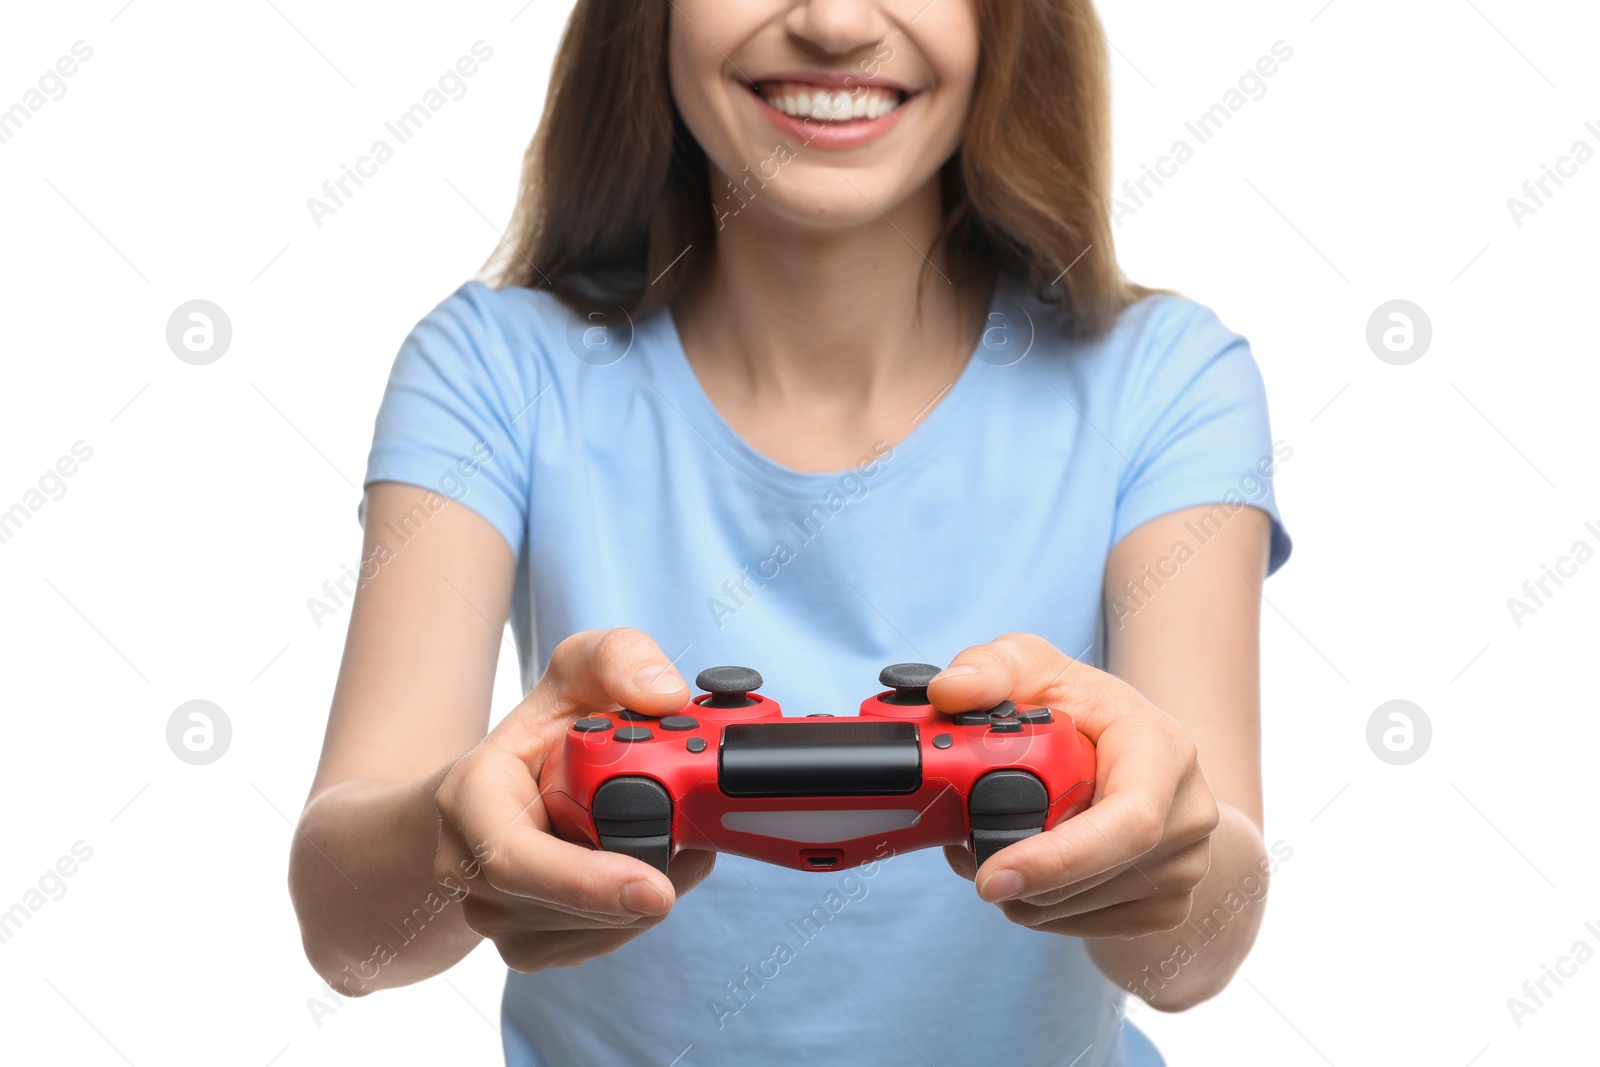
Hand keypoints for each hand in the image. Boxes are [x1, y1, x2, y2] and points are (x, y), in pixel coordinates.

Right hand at [432, 628, 715, 970]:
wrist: (498, 795)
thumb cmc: (540, 735)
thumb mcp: (575, 670)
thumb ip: (618, 658)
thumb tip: (663, 695)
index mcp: (468, 800)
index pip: (516, 860)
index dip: (588, 881)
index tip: (658, 886)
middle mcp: (471, 871)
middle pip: (571, 904)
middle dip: (646, 880)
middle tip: (698, 844)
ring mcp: (498, 917)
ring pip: (599, 929)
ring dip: (653, 892)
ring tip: (672, 839)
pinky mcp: (531, 946)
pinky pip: (604, 942)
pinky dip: (641, 911)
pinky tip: (647, 867)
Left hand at [930, 633, 1218, 938]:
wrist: (1139, 758)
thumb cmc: (1083, 710)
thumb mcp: (1033, 666)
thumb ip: (988, 669)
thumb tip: (948, 691)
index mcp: (1164, 750)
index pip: (1129, 822)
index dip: (1058, 858)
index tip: (990, 873)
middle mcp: (1188, 813)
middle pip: (1091, 877)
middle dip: (1015, 873)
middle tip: (963, 848)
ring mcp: (1185, 868)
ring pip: (1074, 909)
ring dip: (1018, 891)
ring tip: (998, 843)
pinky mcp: (1167, 907)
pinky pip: (1080, 926)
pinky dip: (1038, 906)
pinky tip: (1032, 864)